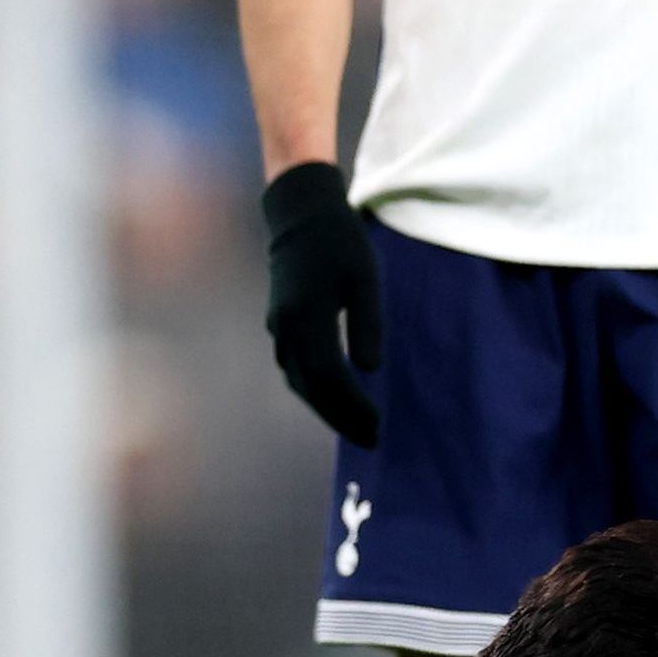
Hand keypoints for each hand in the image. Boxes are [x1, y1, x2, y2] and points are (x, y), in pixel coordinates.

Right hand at [258, 160, 380, 444]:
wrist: (300, 216)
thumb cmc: (340, 243)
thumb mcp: (364, 277)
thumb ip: (367, 322)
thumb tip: (371, 370)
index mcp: (308, 316)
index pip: (329, 377)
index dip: (353, 406)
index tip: (378, 425)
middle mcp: (287, 328)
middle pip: (311, 388)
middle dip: (342, 418)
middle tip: (371, 440)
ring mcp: (279, 328)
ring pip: (299, 382)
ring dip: (327, 409)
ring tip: (356, 427)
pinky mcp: (280, 324)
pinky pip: (295, 369)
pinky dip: (315, 390)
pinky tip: (334, 399)